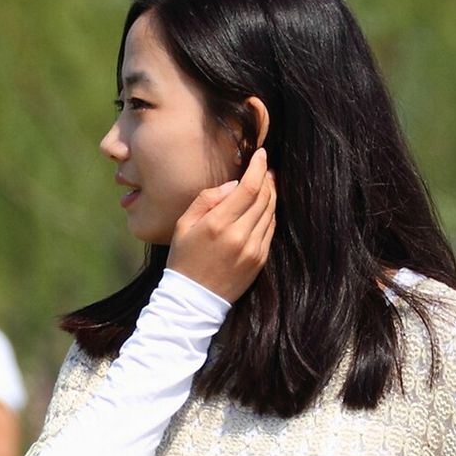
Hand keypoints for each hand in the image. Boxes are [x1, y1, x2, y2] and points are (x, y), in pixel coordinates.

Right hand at [168, 149, 275, 302]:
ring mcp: (253, 250)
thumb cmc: (184, 259)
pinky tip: (265, 207)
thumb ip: (208, 199)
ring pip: (270, 212)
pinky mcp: (259, 261)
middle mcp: (240, 236)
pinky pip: (270, 230)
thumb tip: (233, 184)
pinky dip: (270, 214)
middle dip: (267, 178)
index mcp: (218, 224)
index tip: (261, 154)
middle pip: (264, 197)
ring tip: (267, 183)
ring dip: (271, 194)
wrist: (194, 300)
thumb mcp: (184, 224)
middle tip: (265, 168)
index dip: (258, 167)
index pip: (249, 187)